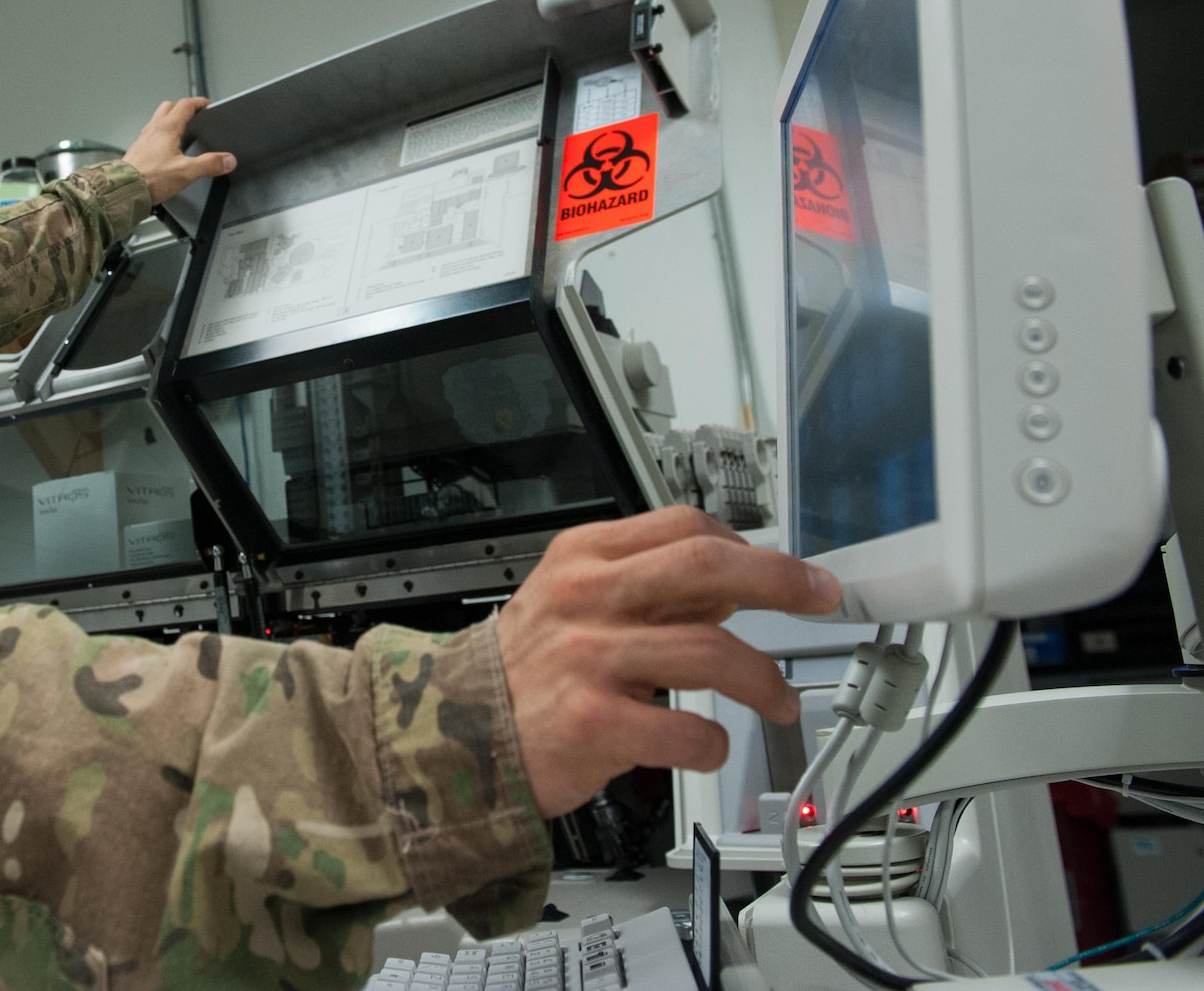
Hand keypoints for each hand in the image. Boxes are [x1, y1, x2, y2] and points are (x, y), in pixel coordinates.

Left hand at [122, 97, 235, 203]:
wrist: (123, 189)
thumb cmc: (151, 178)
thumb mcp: (186, 172)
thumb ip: (210, 164)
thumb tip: (228, 159)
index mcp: (166, 128)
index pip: (185, 105)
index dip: (199, 102)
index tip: (208, 104)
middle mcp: (153, 129)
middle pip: (169, 107)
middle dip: (183, 108)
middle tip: (194, 115)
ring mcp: (143, 138)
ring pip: (158, 119)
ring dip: (170, 120)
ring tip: (181, 130)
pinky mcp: (137, 150)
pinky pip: (150, 134)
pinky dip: (160, 135)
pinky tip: (165, 149)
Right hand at [497, 506, 841, 817]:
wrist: (453, 733)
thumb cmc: (523, 671)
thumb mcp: (572, 601)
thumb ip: (646, 587)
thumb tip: (733, 586)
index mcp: (584, 558)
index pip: (685, 527)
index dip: (753, 548)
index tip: (793, 572)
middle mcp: (587, 599)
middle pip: (706, 567)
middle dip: (780, 581)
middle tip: (819, 600)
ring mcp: (589, 659)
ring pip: (712, 652)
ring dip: (765, 680)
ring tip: (781, 699)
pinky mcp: (593, 723)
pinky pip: (686, 730)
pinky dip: (713, 743)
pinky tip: (709, 745)